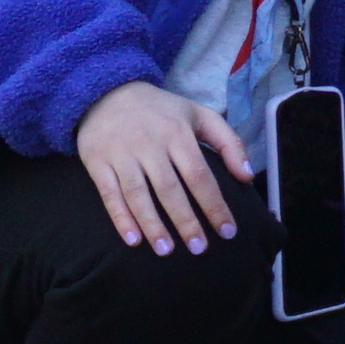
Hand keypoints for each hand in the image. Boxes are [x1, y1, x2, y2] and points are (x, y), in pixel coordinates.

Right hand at [72, 79, 252, 253]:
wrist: (106, 92)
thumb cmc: (161, 111)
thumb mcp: (199, 115)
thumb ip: (229, 142)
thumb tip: (246, 176)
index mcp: (177, 133)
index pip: (200, 175)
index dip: (214, 205)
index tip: (228, 231)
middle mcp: (149, 144)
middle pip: (170, 189)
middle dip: (186, 221)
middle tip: (199, 248)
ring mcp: (121, 154)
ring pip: (138, 195)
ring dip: (153, 225)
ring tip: (167, 251)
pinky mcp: (97, 162)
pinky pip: (109, 194)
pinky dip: (121, 218)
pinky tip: (133, 240)